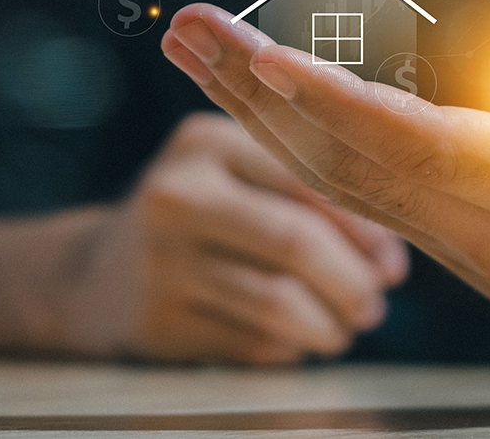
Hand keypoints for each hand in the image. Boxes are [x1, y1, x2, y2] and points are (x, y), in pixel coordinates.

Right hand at [63, 112, 407, 363]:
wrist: (95, 275)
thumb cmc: (202, 219)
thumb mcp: (235, 176)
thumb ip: (309, 192)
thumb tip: (390, 259)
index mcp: (205, 141)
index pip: (307, 180)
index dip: (364, 229)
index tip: (393, 264)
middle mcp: (176, 192)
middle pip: (294, 241)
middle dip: (351, 282)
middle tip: (374, 307)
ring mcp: (159, 260)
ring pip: (276, 301)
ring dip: (329, 325)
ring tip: (344, 330)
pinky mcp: (156, 320)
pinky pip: (251, 343)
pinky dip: (289, 348)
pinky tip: (295, 340)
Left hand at [162, 0, 489, 363]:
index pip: (404, 141)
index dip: (331, 101)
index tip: (260, 57)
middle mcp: (457, 214)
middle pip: (330, 156)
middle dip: (249, 91)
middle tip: (181, 27)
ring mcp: (432, 225)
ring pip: (318, 172)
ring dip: (247, 108)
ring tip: (186, 46)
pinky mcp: (425, 222)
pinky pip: (333, 181)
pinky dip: (280, 136)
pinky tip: (245, 94)